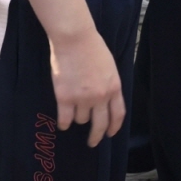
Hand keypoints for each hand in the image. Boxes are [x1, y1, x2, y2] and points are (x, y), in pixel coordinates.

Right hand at [49, 28, 125, 146]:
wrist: (74, 39)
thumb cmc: (92, 47)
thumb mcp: (110, 67)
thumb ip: (109, 85)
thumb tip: (107, 101)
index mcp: (114, 87)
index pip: (117, 115)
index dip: (114, 127)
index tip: (109, 134)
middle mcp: (100, 97)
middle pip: (100, 124)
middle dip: (97, 136)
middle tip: (92, 142)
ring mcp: (82, 99)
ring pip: (81, 120)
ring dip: (78, 118)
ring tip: (74, 111)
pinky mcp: (65, 98)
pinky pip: (65, 119)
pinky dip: (64, 123)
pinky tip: (63, 123)